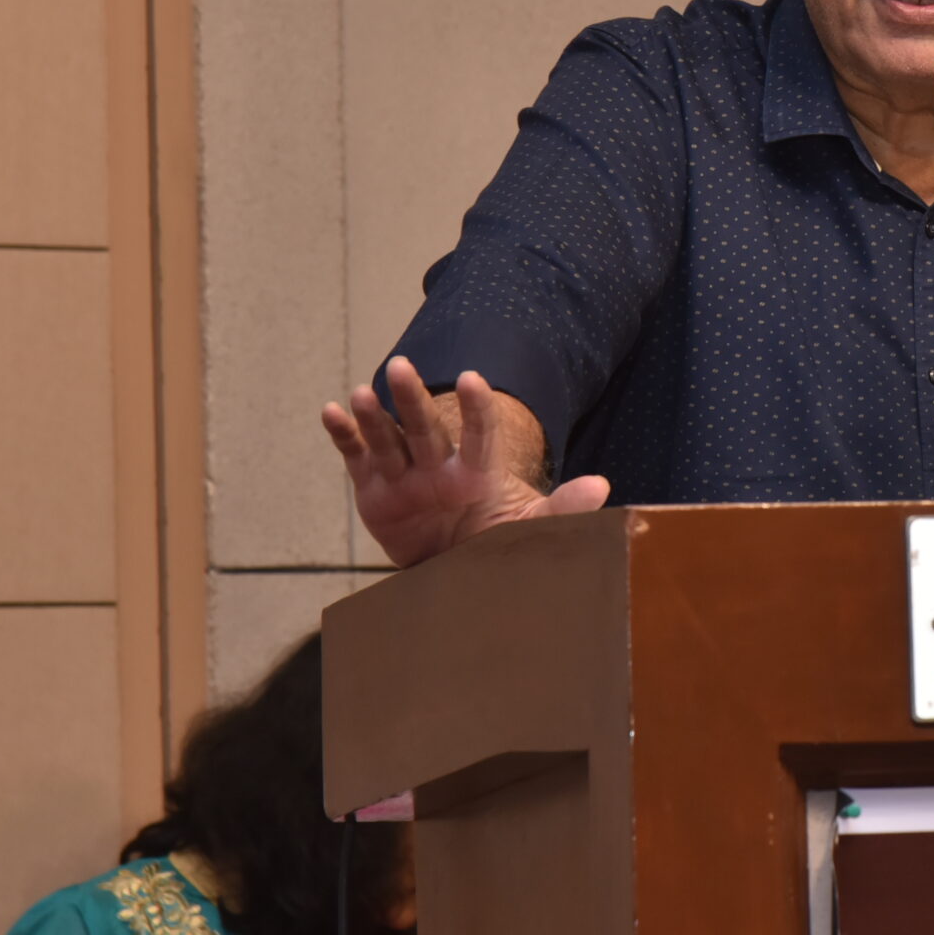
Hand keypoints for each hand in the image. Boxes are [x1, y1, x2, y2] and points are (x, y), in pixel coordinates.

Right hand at [321, 357, 609, 566]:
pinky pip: (357, 458)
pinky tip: (331, 411)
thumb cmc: (497, 541)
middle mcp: (438, 466)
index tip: (474, 378)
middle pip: (425, 426)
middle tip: (402, 366)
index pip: (479, 435)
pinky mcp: (375, 489)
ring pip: (389, 438)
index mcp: (477, 473)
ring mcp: (405, 475)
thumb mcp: (531, 529)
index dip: (478, 409)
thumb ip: (564, 510)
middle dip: (413, 398)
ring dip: (375, 415)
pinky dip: (344, 435)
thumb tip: (602, 486)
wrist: (458, 569)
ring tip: (361, 394)